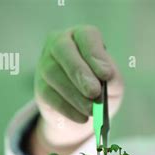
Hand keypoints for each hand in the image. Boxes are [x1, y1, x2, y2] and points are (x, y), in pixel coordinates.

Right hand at [30, 25, 122, 154]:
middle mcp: (60, 44)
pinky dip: (68, 108)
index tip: (106, 74)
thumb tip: (107, 77)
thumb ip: (113, 78)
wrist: (85, 110)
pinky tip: (82, 118)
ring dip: (75, 95)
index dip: (95, 54)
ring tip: (92, 110)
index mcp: (82, 37)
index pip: (86, 37)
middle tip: (94, 92)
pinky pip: (50, 95)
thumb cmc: (103, 87)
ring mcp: (46, 64)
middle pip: (63, 50)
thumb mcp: (114, 83)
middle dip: (79, 72)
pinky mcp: (41, 87)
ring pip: (54, 74)